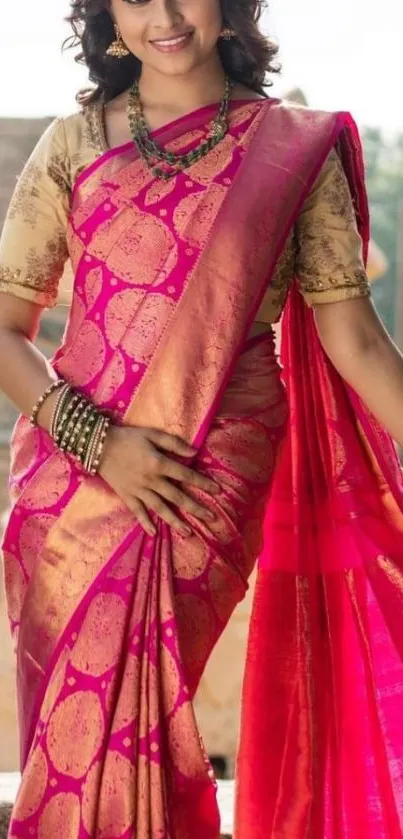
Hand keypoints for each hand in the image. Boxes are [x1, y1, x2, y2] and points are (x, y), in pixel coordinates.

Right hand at [98, 425, 219, 536]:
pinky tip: (154, 533)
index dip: (203, 483)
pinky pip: (138, 512)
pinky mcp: (126, 496)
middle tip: (212, 518)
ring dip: (175, 521)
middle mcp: (151, 480)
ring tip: (189, 532)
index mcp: (159, 463)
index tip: (218, 490)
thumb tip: (194, 453)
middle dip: (196, 508)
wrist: (99, 445)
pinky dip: (145, 522)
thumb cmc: (128, 437)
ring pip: (160, 508)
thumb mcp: (152, 434)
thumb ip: (174, 443)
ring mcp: (138, 490)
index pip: (186, 476)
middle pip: (178, 497)